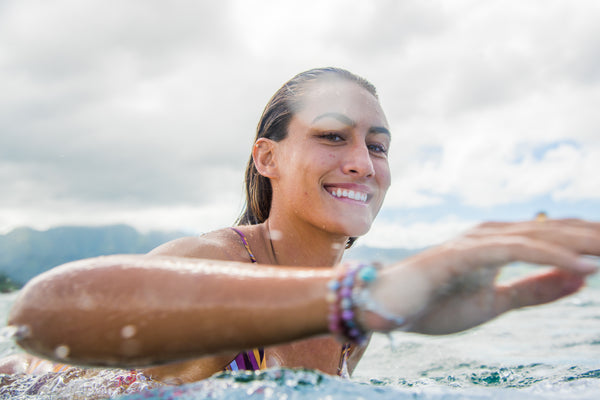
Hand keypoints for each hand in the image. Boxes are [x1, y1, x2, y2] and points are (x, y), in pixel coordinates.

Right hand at [368, 219, 598, 333]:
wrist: (387, 307)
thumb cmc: (435, 304)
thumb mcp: (496, 302)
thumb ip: (535, 289)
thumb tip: (582, 277)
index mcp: (498, 244)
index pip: (554, 238)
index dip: (591, 242)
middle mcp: (492, 236)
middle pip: (555, 232)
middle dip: (595, 238)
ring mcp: (478, 242)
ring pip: (542, 236)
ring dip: (585, 243)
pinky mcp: (465, 253)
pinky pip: (517, 252)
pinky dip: (553, 258)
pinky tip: (583, 266)